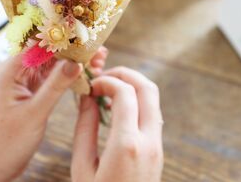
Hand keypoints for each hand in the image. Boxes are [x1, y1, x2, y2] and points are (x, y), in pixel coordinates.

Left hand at [0, 46, 107, 181]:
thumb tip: (76, 62)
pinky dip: (69, 75)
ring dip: (74, 62)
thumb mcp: (34, 113)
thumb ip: (55, 86)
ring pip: (53, 64)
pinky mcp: (32, 90)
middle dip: (73, 50)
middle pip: (49, 52)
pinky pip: (53, 77)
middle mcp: (17, 70)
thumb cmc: (6, 141)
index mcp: (10, 69)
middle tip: (98, 51)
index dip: (63, 39)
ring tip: (98, 60)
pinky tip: (86, 74)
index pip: (39, 44)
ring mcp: (25, 80)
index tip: (86, 38)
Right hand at [71, 67, 162, 181]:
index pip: (125, 92)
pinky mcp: (158, 149)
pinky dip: (136, 100)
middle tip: (103, 77)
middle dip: (125, 74)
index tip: (91, 86)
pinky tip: (117, 106)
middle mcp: (149, 141)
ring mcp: (157, 145)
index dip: (106, 80)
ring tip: (108, 89)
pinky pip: (152, 112)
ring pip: (153, 98)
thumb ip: (85, 126)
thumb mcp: (82, 166)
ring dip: (132, 85)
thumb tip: (87, 96)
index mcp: (127, 145)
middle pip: (147, 88)